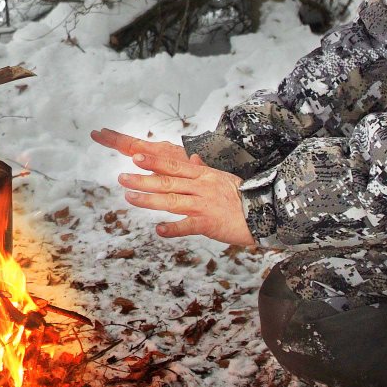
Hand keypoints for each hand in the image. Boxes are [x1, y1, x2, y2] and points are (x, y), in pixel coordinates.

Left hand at [92, 128, 255, 246]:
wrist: (265, 214)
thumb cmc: (242, 197)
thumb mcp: (223, 178)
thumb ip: (204, 171)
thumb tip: (194, 159)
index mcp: (204, 175)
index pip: (174, 164)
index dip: (154, 160)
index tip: (135, 156)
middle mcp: (201, 187)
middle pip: (167, 182)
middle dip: (142, 179)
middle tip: (121, 177)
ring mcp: (204, 205)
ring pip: (172, 201)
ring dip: (149, 200)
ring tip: (129, 197)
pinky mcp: (209, 224)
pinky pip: (188, 226)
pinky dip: (173, 228)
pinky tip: (158, 230)